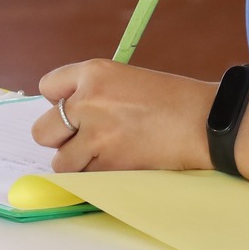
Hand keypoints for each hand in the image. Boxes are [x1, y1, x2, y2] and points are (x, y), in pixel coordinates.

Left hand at [30, 60, 215, 174]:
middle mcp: (88, 100)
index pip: (48, 87)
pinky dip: (96, 176)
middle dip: (59, 138)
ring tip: (106, 154)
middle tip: (83, 139)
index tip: (73, 111)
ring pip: (61, 161)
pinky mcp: (108, 164)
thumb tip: (63, 117)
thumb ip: (94, 93)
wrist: (205, 122)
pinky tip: (119, 163)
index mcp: (94, 72)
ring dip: (78, 162)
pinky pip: (84, 177)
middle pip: (42, 130)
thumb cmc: (173, 101)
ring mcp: (95, 135)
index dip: (59, 102)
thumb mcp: (128, 80)